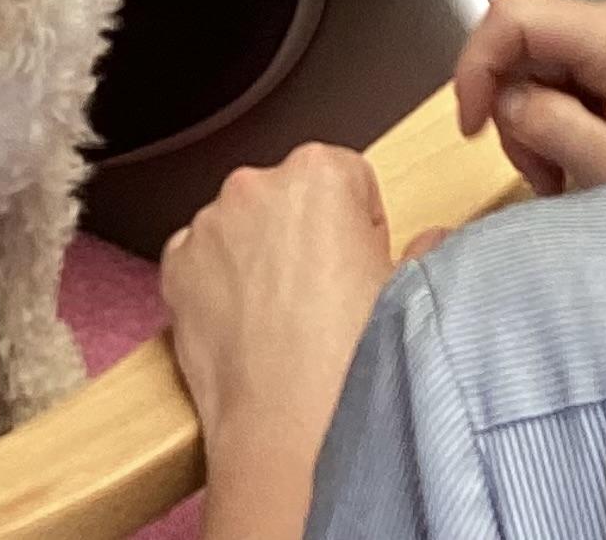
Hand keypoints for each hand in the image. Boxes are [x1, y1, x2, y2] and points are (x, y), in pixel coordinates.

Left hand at [161, 145, 392, 537]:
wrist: (290, 432)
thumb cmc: (350, 364)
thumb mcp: (411, 295)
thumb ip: (424, 250)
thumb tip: (430, 244)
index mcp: (319, 174)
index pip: (346, 175)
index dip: (359, 224)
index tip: (360, 260)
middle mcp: (255, 185)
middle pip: (288, 197)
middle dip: (305, 234)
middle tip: (325, 297)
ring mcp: (208, 223)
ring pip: (241, 227)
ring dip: (258, 257)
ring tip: (286, 321)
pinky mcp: (175, 264)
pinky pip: (200, 260)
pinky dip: (216, 285)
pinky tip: (246, 328)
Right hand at [457, 0, 605, 193]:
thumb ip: (555, 129)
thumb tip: (502, 98)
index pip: (514, 18)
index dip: (476, 65)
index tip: (471, 121)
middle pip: (516, 38)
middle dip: (506, 103)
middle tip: (530, 161)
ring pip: (523, 53)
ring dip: (521, 113)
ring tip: (550, 163)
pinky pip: (543, 58)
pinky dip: (538, 105)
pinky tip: (561, 141)